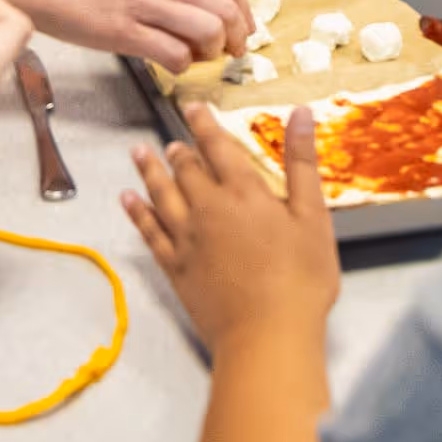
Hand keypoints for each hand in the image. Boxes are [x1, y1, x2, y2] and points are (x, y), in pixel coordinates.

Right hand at [0, 0, 250, 67]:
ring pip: (209, 33)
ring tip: (197, 58)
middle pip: (226, 11)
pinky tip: (169, 64)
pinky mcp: (123, 32)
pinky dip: (182, 66)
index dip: (242, 12)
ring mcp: (145, 2)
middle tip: (228, 52)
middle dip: (234, 38)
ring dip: (211, 53)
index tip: (241, 29)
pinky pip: (174, 55)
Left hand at [124, 103, 338, 352]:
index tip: (191, 106)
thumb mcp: (313, 216)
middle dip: (177, 150)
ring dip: (148, 172)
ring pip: (160, 194)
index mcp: (243, 192)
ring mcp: (186, 239)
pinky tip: (128, 201)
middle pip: (185, 169)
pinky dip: (136, 213)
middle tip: (169, 139)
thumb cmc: (300, 279)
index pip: (217, 146)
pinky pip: (148, 232)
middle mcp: (208, 208)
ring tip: (138, 153)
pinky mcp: (176, 268)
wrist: (267, 335)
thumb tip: (299, 113)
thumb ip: (302, 163)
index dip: (203, 123)